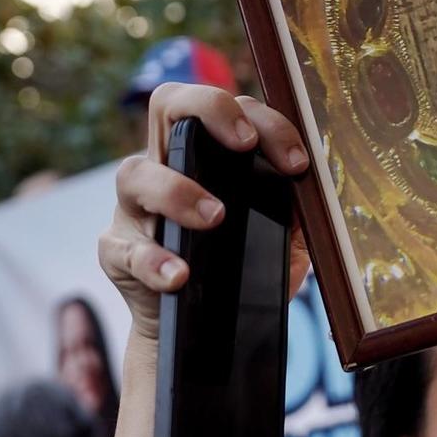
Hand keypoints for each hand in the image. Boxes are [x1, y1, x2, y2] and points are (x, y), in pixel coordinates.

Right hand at [99, 83, 311, 345]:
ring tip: (215, 217)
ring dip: (177, 190)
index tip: (297, 162)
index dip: (265, 121)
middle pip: (167, 103)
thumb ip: (295, 213)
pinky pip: (124, 249)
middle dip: (209, 108)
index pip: (230, 107)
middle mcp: (164, 167)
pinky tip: (180, 275)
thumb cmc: (242, 268)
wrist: (205, 333)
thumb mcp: (278, 238)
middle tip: (244, 145)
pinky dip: (153, 260)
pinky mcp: (116, 253)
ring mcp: (134, 208)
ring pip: (135, 173)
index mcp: (206, 154)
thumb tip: (320, 197)